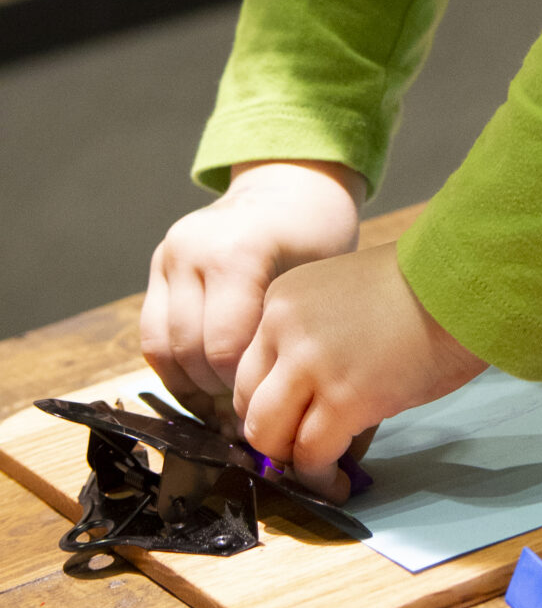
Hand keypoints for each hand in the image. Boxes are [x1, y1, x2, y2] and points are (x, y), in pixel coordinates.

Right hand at [141, 160, 364, 434]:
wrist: (290, 184)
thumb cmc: (319, 235)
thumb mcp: (323, 282)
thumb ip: (304, 342)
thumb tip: (306, 423)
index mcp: (240, 250)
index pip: (226, 347)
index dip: (245, 389)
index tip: (271, 411)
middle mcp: (194, 250)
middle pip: (190, 352)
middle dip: (218, 394)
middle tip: (250, 419)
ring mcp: (169, 255)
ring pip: (162, 348)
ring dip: (192, 387)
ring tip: (227, 407)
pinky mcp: (157, 264)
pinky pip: (154, 334)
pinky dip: (176, 367)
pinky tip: (206, 385)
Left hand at [235, 245, 485, 493]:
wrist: (465, 281)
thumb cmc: (422, 287)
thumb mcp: (345, 299)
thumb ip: (314, 340)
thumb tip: (305, 411)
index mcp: (283, 300)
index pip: (247, 369)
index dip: (268, 403)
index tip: (289, 423)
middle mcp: (285, 329)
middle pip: (249, 404)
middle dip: (273, 435)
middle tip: (301, 450)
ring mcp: (311, 364)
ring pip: (269, 436)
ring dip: (291, 461)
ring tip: (320, 470)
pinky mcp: (343, 400)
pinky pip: (312, 456)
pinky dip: (322, 478)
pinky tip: (340, 483)